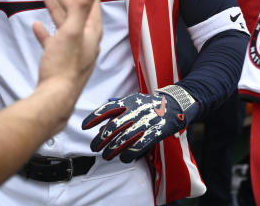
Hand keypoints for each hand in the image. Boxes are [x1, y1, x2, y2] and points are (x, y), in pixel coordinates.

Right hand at [31, 0, 102, 133]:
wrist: (54, 98)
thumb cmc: (64, 65)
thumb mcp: (72, 31)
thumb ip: (83, 6)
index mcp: (91, 31)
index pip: (90, 1)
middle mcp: (85, 40)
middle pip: (76, 10)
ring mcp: (73, 51)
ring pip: (64, 23)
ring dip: (56, 7)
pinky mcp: (60, 61)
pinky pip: (54, 41)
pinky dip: (46, 31)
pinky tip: (37, 26)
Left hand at [81, 87, 198, 162]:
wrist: (175, 105)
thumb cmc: (149, 105)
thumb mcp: (133, 101)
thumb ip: (117, 110)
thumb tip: (100, 125)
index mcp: (128, 101)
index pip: (107, 108)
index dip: (94, 117)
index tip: (84, 126)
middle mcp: (136, 110)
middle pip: (113, 127)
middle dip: (101, 139)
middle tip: (93, 147)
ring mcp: (145, 121)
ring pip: (124, 138)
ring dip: (112, 150)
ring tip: (105, 156)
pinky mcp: (155, 132)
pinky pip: (139, 146)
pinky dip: (129, 154)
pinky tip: (123, 158)